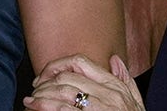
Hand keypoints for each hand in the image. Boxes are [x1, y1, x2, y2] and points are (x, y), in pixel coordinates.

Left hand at [23, 54, 143, 110]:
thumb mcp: (135, 103)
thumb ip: (125, 80)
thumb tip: (114, 60)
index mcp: (115, 87)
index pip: (80, 62)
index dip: (57, 65)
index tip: (46, 76)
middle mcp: (109, 96)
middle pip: (67, 77)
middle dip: (45, 83)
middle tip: (35, 91)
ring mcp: (100, 110)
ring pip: (62, 93)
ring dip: (41, 95)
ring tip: (30, 101)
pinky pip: (63, 110)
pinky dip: (45, 107)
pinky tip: (34, 108)